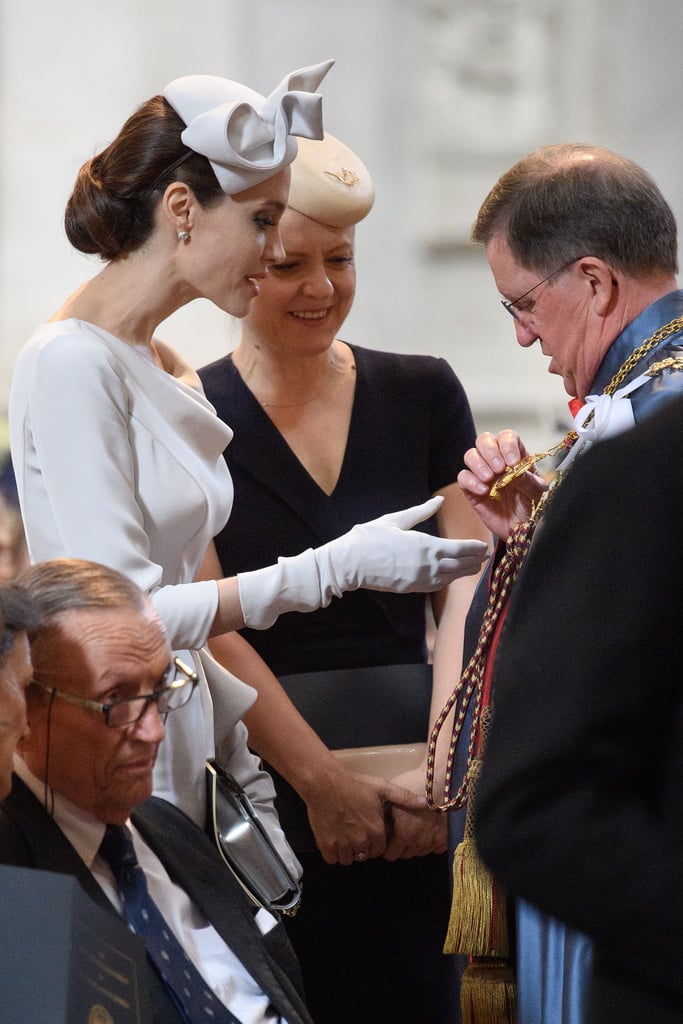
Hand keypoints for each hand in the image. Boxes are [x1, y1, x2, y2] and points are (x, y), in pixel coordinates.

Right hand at [304, 768, 425, 865]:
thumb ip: (404, 797)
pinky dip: (333, 853)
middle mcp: (361, 842)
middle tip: (355, 831)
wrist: (324, 782)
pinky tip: (334, 839)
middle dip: (362, 846)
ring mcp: (342, 845)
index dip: (375, 841)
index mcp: (376, 831)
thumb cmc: (354, 784)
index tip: (368, 830)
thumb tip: (425, 803)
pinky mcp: (326, 845)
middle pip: (364, 855)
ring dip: (348, 851)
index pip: (380, 850)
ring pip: (349, 859)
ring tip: (344, 835)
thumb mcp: (381, 787)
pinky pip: (333, 859)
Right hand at [315, 496, 488, 600]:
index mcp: (426, 546)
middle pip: (461, 566)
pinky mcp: (412, 588)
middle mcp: (428, 566)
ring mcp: (420, 580)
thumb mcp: (397, 520)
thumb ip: (421, 512)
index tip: (485, 546)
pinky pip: (437, 585)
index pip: (461, 549)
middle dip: (475, 561)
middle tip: (486, 557)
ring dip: (465, 571)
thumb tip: (439, 501)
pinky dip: (449, 579)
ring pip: (452, 578)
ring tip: (475, 566)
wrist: (350, 564)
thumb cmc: (370, 537)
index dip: (476, 549)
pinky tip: (453, 574)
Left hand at [383, 765, 446, 859]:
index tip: (387, 837)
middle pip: (405, 855)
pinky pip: (435, 849)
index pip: (390, 855)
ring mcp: (433, 841)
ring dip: (415, 845)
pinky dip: (431, 843)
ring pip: (419, 852)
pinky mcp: (446, 838)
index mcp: (404, 835)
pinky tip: (427, 831)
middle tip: (400, 832)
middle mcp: (419, 843)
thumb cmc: (412, 785)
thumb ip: (382, 816)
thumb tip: (373, 827)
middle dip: (400, 846)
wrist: (438, 779)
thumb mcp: (390, 797)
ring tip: (413, 830)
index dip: (386, 846)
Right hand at [458, 430, 546, 537]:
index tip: (512, 462)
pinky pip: (463, 478)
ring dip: (478, 464)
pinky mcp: (472, 490)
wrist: (523, 530)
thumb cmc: (533, 508)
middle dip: (490, 451)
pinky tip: (483, 491)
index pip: (507, 437)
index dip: (507, 445)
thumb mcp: (538, 493)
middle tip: (499, 468)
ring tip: (490, 479)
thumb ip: (527, 480)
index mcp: (516, 456)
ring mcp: (483, 474)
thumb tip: (514, 470)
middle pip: (485, 440)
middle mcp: (497, 461)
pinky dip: (471, 481)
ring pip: (470, 455)